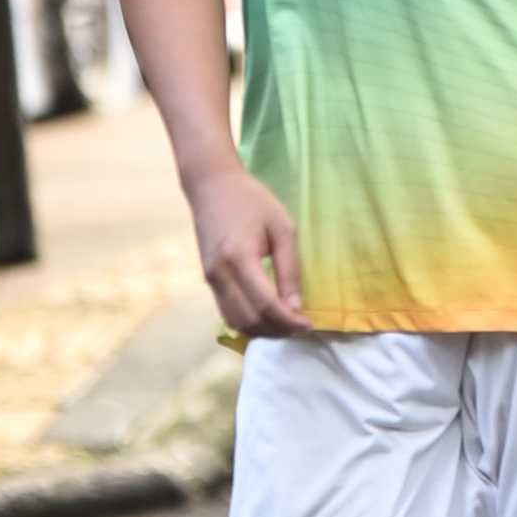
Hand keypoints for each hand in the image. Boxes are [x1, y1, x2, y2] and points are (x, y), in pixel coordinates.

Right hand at [187, 162, 306, 337]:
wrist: (212, 186)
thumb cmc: (253, 200)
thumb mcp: (282, 228)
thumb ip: (289, 269)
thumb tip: (295, 306)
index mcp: (239, 258)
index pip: (266, 305)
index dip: (289, 321)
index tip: (309, 324)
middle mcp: (220, 275)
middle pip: (250, 320)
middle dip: (278, 330)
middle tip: (301, 326)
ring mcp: (210, 280)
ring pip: (236, 322)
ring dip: (263, 330)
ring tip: (287, 323)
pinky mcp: (208, 281)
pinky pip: (228, 312)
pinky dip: (249, 322)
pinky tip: (268, 316)